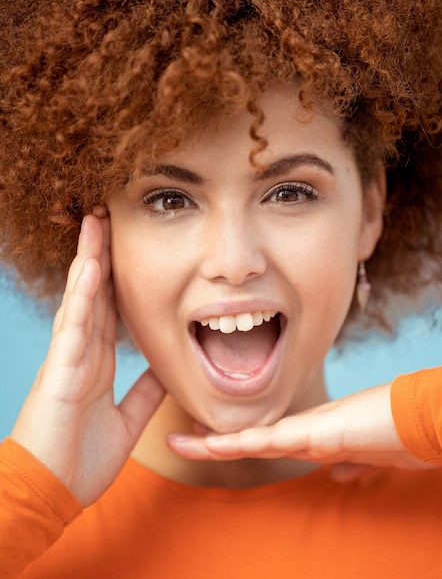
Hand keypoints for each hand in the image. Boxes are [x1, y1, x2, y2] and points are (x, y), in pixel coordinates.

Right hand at [11, 214, 164, 505]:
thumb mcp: (127, 421)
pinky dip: (83, 296)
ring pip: (82, 300)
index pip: (109, 310)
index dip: (116, 279)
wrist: (52, 495)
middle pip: (94, 295)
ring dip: (89, 261)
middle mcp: (82, 354)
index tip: (125, 250)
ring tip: (96, 225)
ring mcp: (69, 359)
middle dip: (101, 257)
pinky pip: (75, 327)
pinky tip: (90, 267)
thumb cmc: (80, 461)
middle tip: (107, 219)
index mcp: (97, 364)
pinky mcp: (61, 372)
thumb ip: (145, 394)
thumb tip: (168, 371)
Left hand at [167, 383, 432, 480]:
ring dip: (216, 442)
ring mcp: (309, 431)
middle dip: (211, 440)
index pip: (263, 440)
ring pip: (252, 438)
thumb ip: (349, 464)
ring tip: (182, 440)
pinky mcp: (321, 433)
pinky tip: (220, 444)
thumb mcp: (366, 456)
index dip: (232, 442)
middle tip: (176, 436)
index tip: (204, 439)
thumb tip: (337, 476)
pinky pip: (275, 440)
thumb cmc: (393, 433)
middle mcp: (303, 431)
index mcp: (312, 437)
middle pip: (248, 438)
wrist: (418, 418)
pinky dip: (246, 443)